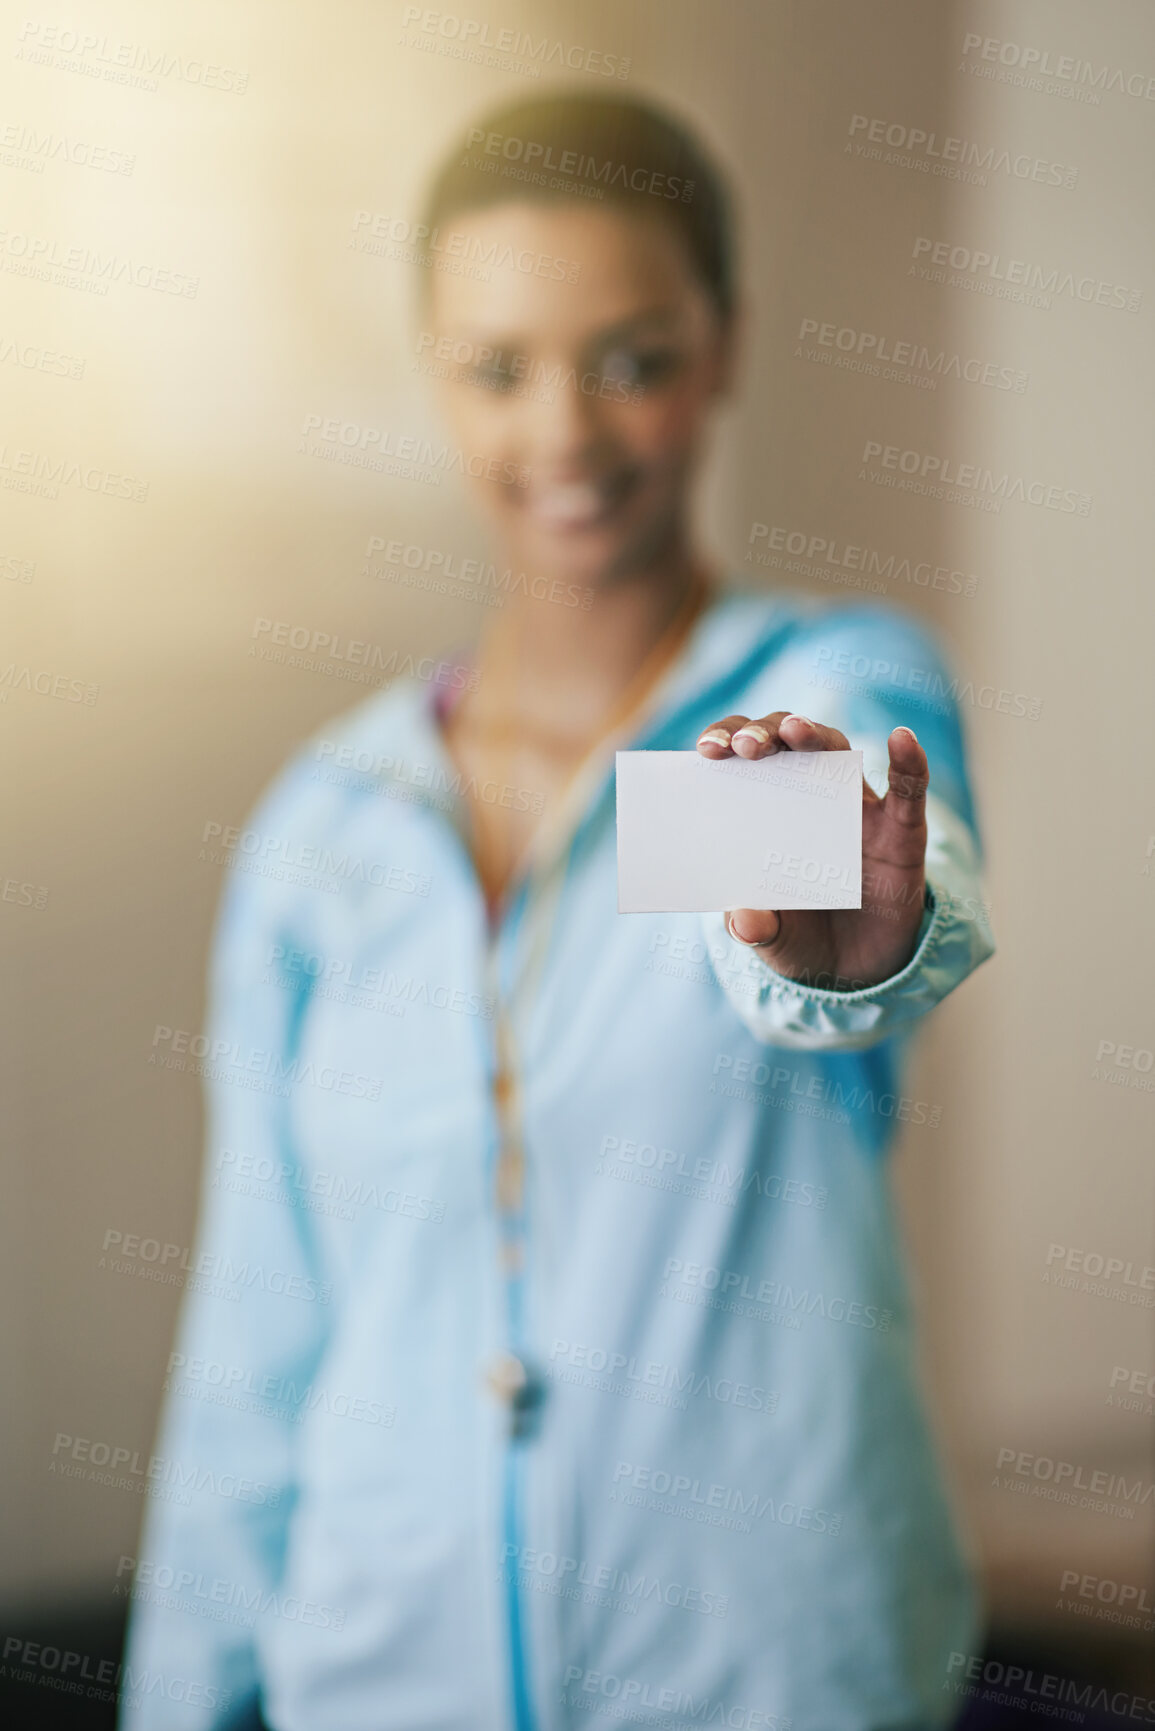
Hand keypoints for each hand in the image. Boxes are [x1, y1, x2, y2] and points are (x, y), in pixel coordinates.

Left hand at [696, 711, 928, 989]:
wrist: (855, 973)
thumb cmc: (801, 936)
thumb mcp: (771, 936)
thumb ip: (754, 926)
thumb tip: (744, 922)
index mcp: (769, 812)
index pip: (746, 761)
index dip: (727, 741)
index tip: (707, 750)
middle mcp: (812, 799)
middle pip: (788, 744)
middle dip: (764, 734)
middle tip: (743, 745)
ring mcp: (858, 811)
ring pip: (838, 753)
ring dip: (816, 736)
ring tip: (794, 729)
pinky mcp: (902, 833)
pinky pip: (910, 792)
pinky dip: (910, 764)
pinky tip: (904, 740)